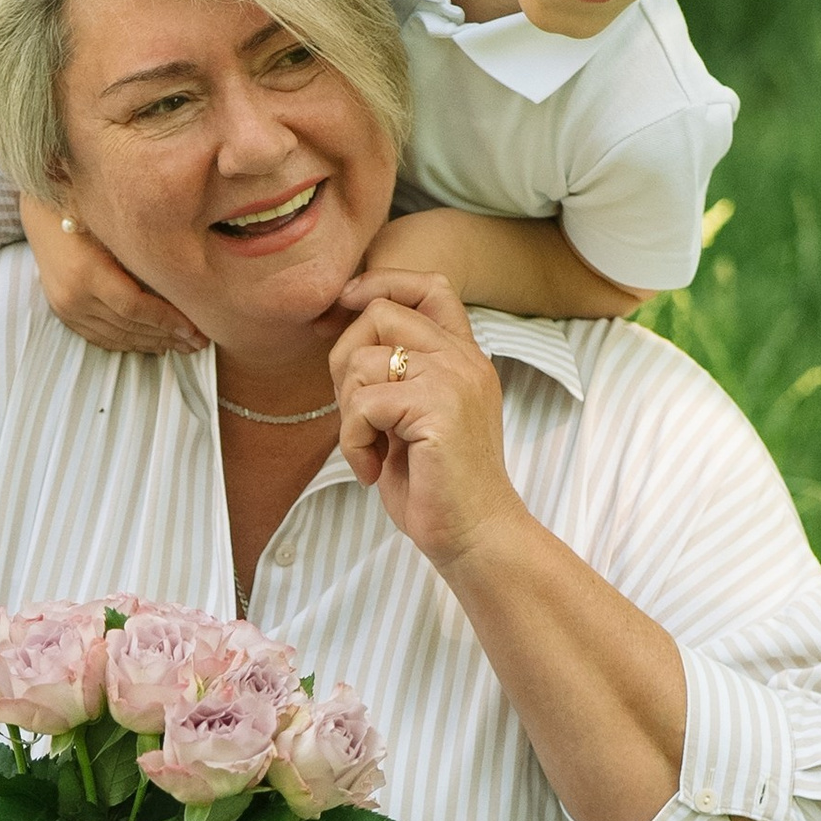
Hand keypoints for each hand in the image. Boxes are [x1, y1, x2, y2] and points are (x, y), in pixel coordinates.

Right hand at [21, 190, 205, 357]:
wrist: (41, 211)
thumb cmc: (85, 207)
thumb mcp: (115, 227)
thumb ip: (144, 255)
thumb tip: (186, 280)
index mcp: (86, 273)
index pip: (134, 308)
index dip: (166, 321)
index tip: (195, 329)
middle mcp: (73, 297)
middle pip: (128, 326)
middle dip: (167, 336)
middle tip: (198, 342)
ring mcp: (65, 308)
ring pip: (116, 336)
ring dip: (151, 343)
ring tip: (181, 345)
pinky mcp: (63, 313)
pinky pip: (100, 337)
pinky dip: (128, 343)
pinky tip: (151, 344)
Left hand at [330, 268, 527, 576]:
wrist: (475, 535)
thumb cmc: (439, 486)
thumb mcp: (416, 417)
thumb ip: (399, 375)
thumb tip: (345, 343)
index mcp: (463, 357)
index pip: (430, 287)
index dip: (381, 285)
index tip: (346, 306)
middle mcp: (463, 359)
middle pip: (380, 314)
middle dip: (345, 363)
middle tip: (357, 416)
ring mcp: (453, 380)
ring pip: (363, 361)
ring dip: (348, 413)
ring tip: (371, 449)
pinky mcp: (438, 409)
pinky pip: (363, 404)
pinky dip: (353, 442)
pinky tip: (372, 469)